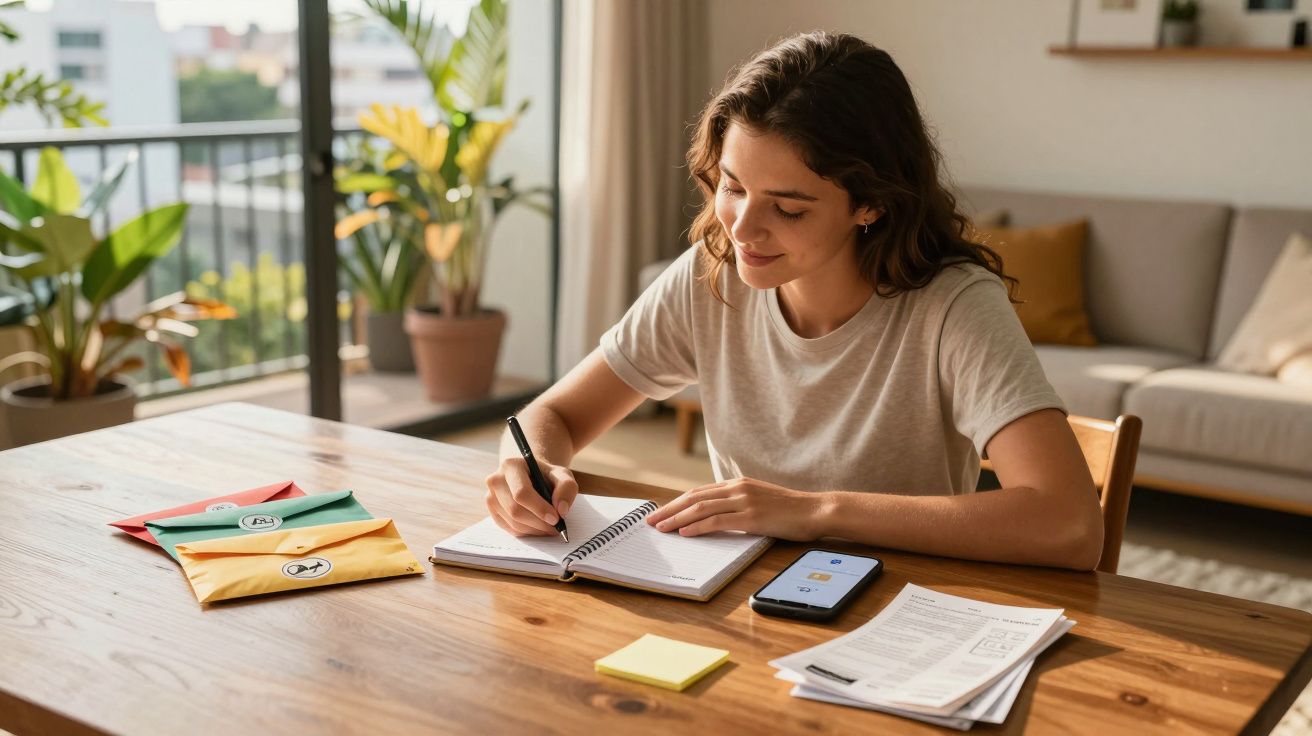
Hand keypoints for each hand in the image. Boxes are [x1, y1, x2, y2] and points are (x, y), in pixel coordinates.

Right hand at [484, 456, 578, 536]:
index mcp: (511, 466)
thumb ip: (566, 488)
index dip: (539, 508)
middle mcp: (496, 480)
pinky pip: (509, 529)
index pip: (521, 493)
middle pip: (515, 510)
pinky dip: (527, 532)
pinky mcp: (492, 511)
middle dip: (539, 523)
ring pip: (513, 522)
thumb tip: (561, 510)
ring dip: (535, 529)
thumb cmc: (546, 475)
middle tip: (556, 527)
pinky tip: (538, 527)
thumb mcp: (562, 474)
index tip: (556, 518)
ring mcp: (490, 497)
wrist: (530, 476)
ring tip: (549, 527)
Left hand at [644, 477, 825, 540]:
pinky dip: (697, 527)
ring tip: (661, 528)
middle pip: (694, 497)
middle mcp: (738, 488)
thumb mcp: (760, 501)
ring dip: (677, 519)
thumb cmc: (790, 510)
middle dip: (669, 509)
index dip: (677, 502)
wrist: (815, 510)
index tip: (662, 512)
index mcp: (738, 484)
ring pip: (701, 508)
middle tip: (651, 520)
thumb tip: (716, 516)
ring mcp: (744, 501)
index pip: (700, 492)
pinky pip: (717, 521)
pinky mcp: (751, 516)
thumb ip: (738, 504)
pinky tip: (684, 533)